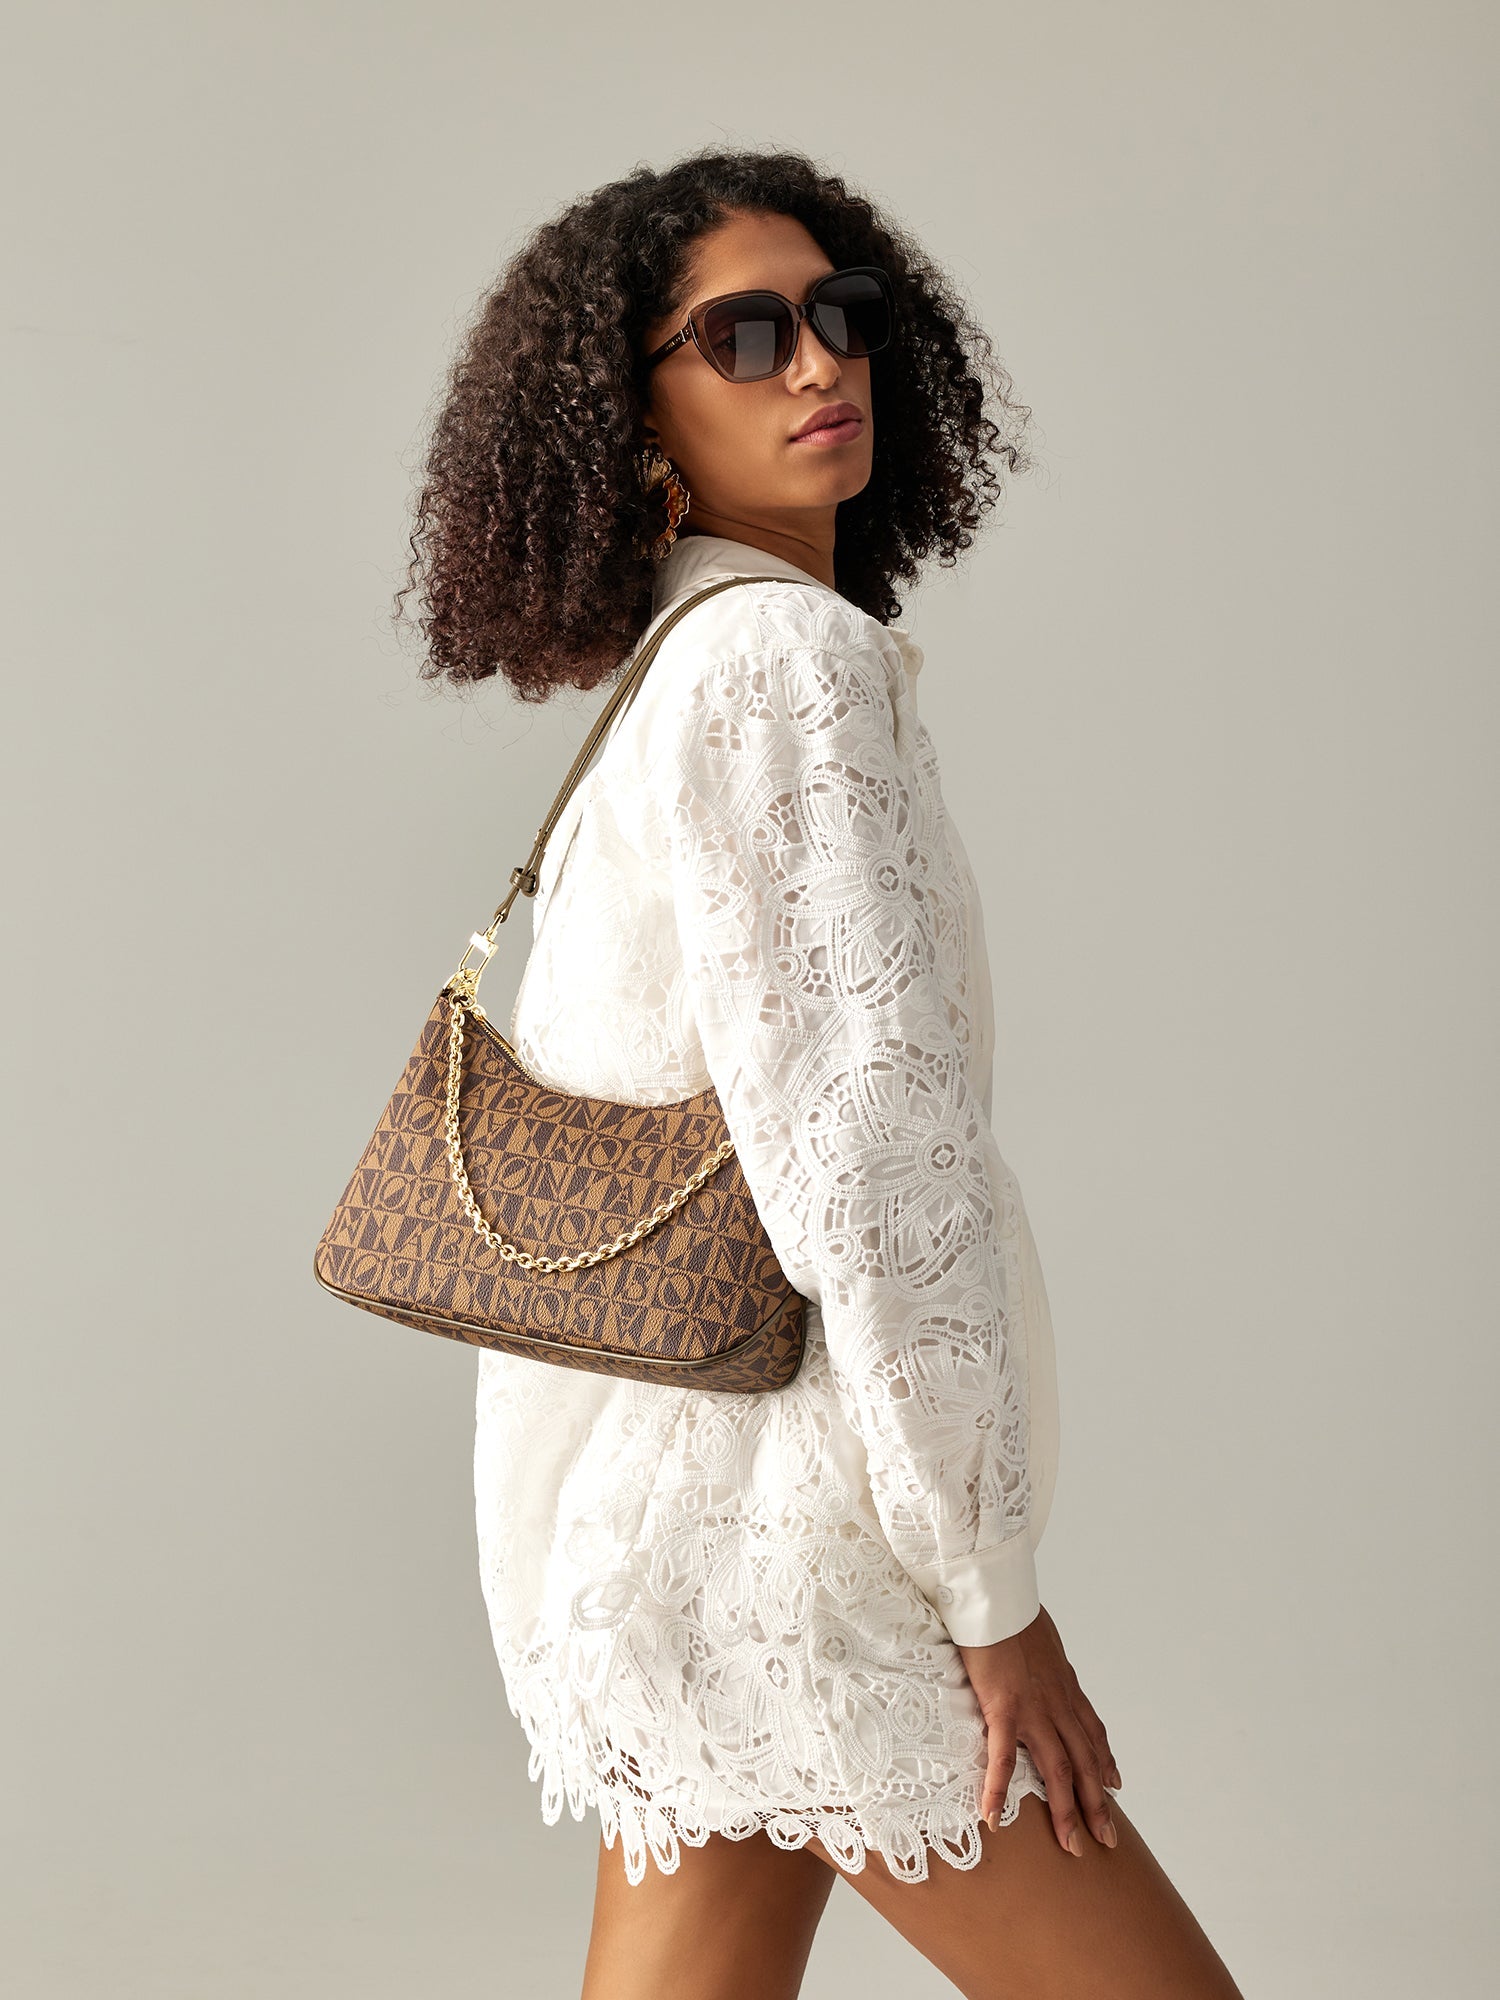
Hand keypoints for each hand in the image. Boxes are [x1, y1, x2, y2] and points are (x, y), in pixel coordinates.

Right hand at [956, 1604, 1122, 1856]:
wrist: (999, 1598)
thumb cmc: (1015, 1612)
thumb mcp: (1044, 1639)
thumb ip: (1046, 1658)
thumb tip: (1043, 1659)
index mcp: (1066, 1686)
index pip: (1093, 1732)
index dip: (1105, 1762)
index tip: (1115, 1787)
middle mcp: (1059, 1704)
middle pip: (1086, 1762)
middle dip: (1098, 1803)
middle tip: (1108, 1839)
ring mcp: (1035, 1710)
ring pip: (1058, 1769)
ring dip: (1067, 1811)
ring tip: (1072, 1846)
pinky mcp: (1005, 1709)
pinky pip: (1002, 1758)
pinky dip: (998, 1790)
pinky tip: (992, 1817)